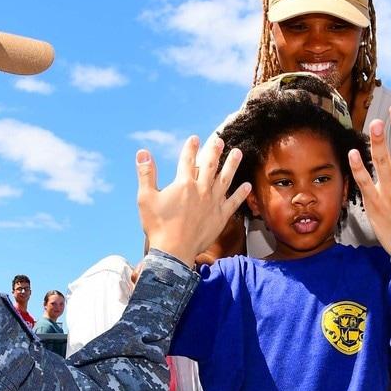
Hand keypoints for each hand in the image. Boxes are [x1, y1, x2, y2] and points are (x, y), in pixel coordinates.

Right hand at [137, 135, 250, 266]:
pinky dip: (241, 194)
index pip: (188, 160)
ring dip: (232, 165)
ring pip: (225, 179)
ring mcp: (213, 203)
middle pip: (210, 165)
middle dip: (214, 151)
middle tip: (220, 140)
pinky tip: (247, 186)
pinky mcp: (221, 217)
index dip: (191, 148)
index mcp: (183, 184)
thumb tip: (142, 152)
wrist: (174, 251)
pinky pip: (234, 202)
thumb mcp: (145, 198)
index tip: (194, 138)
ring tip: (238, 153)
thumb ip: (146, 174)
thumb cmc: (158, 226)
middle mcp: (201, 190)